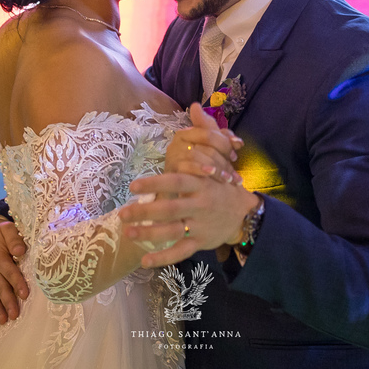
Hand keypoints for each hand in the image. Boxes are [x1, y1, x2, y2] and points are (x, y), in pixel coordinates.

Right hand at [0, 218, 28, 324]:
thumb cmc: (2, 234)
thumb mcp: (7, 230)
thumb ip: (14, 239)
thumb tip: (20, 250)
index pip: (9, 272)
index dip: (17, 283)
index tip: (24, 294)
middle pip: (0, 287)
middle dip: (7, 302)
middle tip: (15, 315)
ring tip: (3, 321)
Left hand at [120, 106, 258, 267]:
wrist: (245, 213)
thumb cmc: (223, 182)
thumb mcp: (218, 156)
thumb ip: (205, 131)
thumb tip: (195, 105)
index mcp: (202, 183)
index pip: (177, 181)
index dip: (156, 183)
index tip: (133, 185)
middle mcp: (200, 204)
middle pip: (171, 209)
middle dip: (145, 212)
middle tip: (122, 214)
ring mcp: (200, 225)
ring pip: (173, 232)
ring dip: (150, 235)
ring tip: (128, 234)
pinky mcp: (200, 242)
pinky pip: (181, 252)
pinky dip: (164, 258)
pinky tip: (145, 262)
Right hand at [164, 103, 243, 184]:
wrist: (180, 189)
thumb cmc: (198, 169)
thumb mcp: (212, 153)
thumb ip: (224, 142)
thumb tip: (238, 141)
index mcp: (191, 131)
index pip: (210, 131)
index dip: (225, 142)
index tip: (236, 156)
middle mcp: (180, 138)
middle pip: (206, 140)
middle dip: (223, 155)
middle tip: (233, 172)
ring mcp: (174, 152)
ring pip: (198, 153)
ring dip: (216, 166)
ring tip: (228, 179)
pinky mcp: (171, 167)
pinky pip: (187, 166)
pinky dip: (201, 169)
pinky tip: (212, 174)